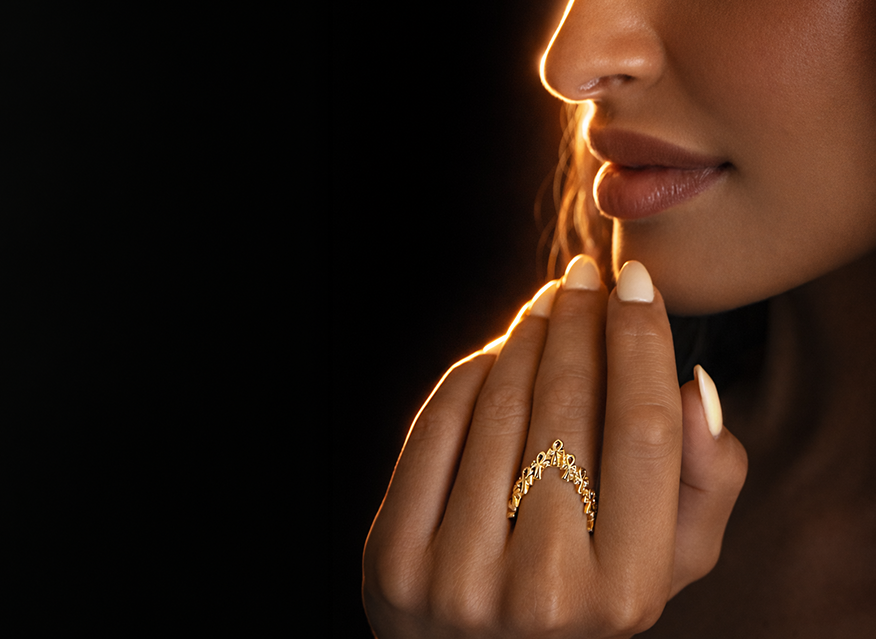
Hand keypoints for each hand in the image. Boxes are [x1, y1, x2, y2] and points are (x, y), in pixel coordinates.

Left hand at [362, 256, 747, 637]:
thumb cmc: (584, 599)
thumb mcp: (668, 564)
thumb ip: (702, 482)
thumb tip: (688, 383)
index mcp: (627, 592)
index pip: (641, 430)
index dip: (640, 339)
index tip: (637, 281)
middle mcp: (543, 591)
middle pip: (567, 407)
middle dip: (579, 321)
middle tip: (583, 277)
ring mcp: (459, 579)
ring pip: (499, 408)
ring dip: (526, 336)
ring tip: (547, 306)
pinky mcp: (394, 562)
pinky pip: (434, 431)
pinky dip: (468, 376)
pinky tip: (497, 352)